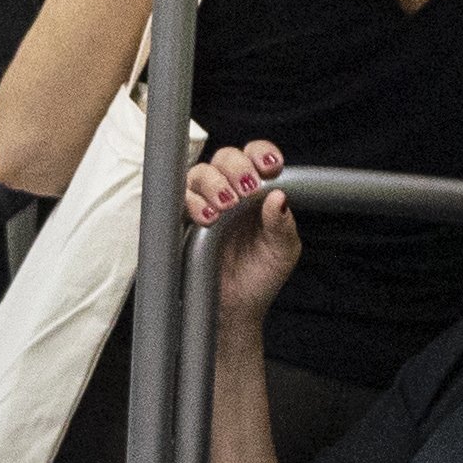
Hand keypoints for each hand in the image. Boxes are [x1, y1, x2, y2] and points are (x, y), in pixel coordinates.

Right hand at [190, 141, 302, 328]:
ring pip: (200, 173)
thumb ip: (282, 224)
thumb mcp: (282, 252)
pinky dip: (193, 202)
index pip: (256, 157)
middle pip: (226, 158)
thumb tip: (279, 196)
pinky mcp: (183, 221)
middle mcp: (230, 191)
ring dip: (213, 183)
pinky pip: (180, 199)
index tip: (271, 167)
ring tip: (226, 205)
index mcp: (258, 192)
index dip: (261, 154)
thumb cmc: (261, 276)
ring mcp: (204, 203)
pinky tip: (207, 217)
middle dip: (237, 167)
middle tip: (247, 189)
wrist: (235, 308)